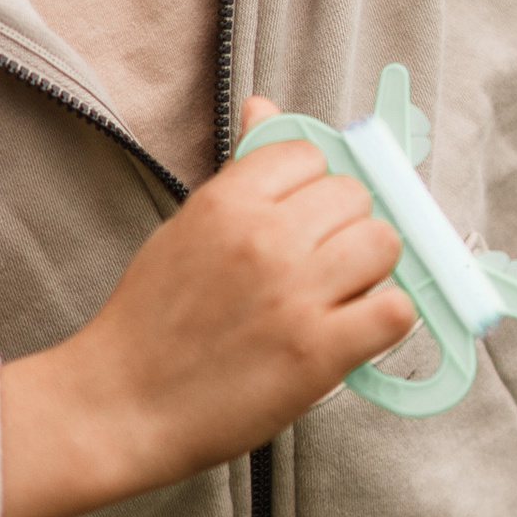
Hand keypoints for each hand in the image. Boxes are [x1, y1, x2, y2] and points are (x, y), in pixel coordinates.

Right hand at [0, 100, 414, 516]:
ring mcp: (295, 294)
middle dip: (346, 226)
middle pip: (355, 195)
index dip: (313, 186)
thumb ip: (237, 173)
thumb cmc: (149, 321)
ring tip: (339, 295)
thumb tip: (265, 111)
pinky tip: (354, 331)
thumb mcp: (183, 228)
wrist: (120, 406)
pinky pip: (396, 311)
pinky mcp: (318, 352)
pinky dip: (386, 320)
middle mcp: (265, 238)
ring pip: (385, 243)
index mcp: (227, 202)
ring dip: (373, 269)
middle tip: (321, 263)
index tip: (304, 217)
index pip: (310, 155)